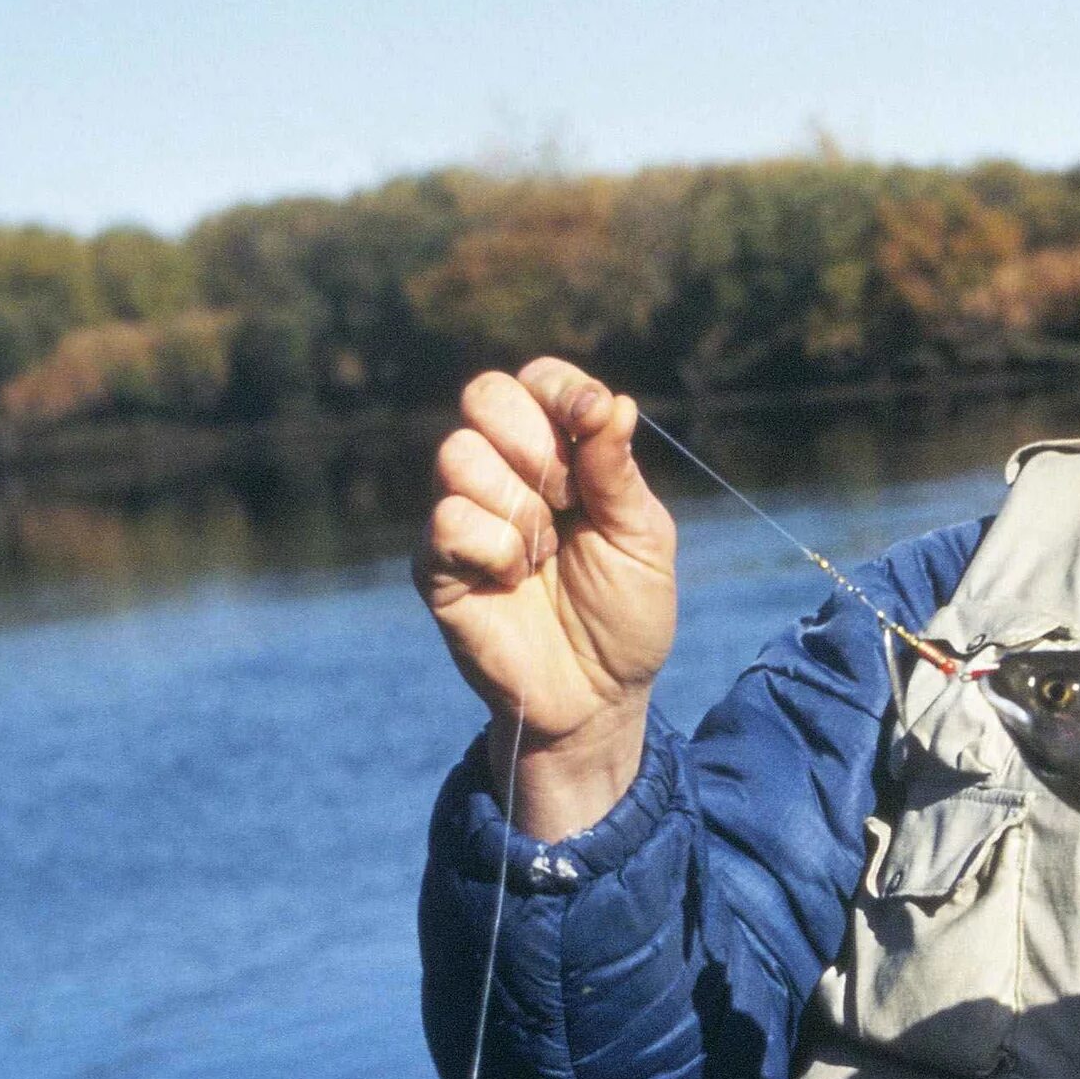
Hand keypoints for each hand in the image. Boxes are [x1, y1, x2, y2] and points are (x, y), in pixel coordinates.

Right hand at [417, 358, 677, 837]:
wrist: (600, 697)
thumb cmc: (626, 615)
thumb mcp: (643, 540)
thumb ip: (618, 472)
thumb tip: (613, 402)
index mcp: (558, 455)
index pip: (537, 381)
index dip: (561, 390)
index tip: (592, 423)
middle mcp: (504, 474)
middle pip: (485, 396)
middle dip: (535, 443)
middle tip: (567, 500)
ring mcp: (465, 515)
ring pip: (459, 454)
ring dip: (519, 505)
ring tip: (544, 554)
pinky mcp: (436, 564)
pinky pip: (448, 520)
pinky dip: (495, 547)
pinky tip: (514, 579)